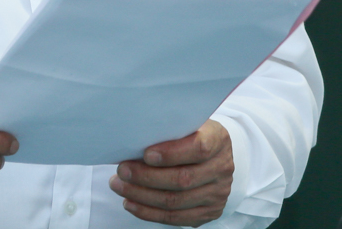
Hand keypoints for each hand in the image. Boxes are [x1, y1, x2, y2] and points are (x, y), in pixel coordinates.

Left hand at [110, 120, 234, 225]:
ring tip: (119, 186)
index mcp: (218, 140)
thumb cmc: (192, 134)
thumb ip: (170, 129)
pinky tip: (130, 203)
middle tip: (122, 170)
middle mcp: (222, 168)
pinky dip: (149, 212)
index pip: (199, 148)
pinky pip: (176, 218)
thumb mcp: (187, 123)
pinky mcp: (209, 212)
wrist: (214, 155)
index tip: (145, 154)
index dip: (171, 153)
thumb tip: (134, 137)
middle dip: (146, 177)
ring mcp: (217, 194)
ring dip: (142, 196)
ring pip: (175, 201)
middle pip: (182, 179)